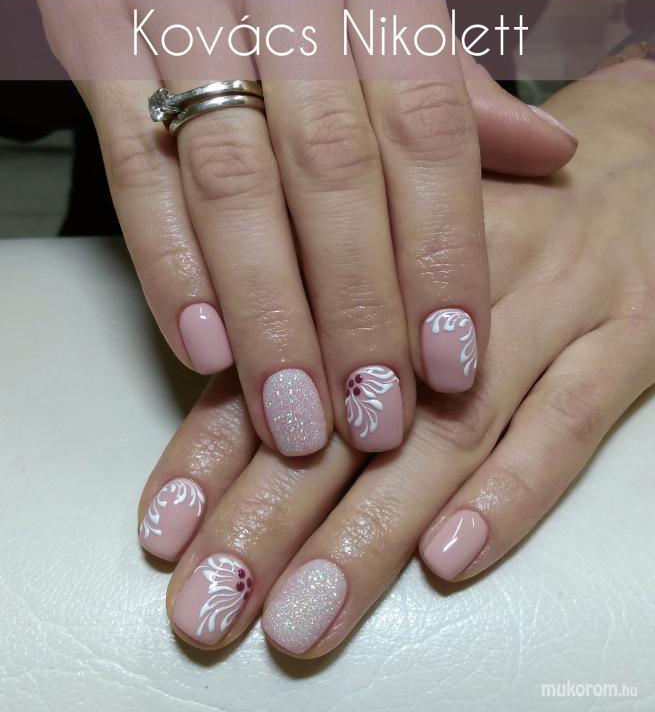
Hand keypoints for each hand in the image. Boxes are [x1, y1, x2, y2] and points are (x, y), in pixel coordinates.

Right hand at [27, 0, 575, 456]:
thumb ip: (449, 72)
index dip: (443, 253)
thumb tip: (539, 156)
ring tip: (298, 413)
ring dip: (269, 315)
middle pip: (332, 173)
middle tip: (375, 414)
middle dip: (357, 308)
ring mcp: (183, 10)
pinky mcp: (99, 38)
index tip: (453, 359)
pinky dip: (170, 265)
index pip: (425, 128)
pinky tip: (206, 348)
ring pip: (234, 185)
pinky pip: (134, 168)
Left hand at [137, 65, 653, 654]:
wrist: (639, 166)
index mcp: (387, 234)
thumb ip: (331, 300)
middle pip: (351, 407)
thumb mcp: (411, 230)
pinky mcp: (625, 340)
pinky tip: (448, 558)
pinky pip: (567, 425)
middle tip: (213, 603)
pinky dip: (510, 495)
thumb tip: (239, 390)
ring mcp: (550, 306)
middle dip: (271, 516)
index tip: (166, 530)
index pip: (283, 353)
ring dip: (371, 531)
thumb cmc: (503, 211)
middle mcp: (459, 273)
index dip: (214, 446)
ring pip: (448, 431)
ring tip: (305, 615)